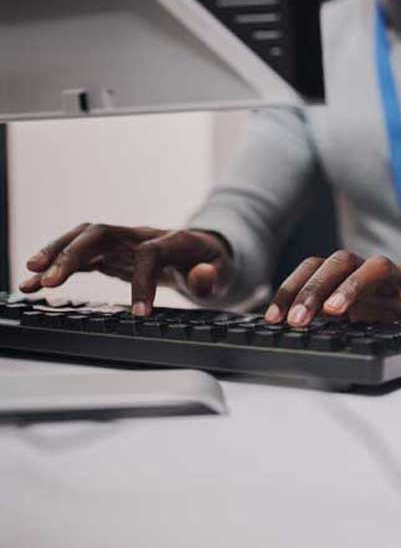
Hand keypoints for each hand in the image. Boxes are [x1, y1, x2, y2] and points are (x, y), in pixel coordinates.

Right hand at [19, 223, 232, 315]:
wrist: (206, 252)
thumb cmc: (213, 264)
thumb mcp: (223, 273)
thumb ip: (211, 277)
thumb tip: (202, 276)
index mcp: (174, 240)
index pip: (150, 254)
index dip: (143, 283)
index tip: (140, 314)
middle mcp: (143, 235)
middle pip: (100, 233)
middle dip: (72, 254)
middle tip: (49, 281)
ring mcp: (125, 242)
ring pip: (83, 239)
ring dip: (54, 256)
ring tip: (30, 279)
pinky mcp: (113, 253)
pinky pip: (82, 255)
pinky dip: (58, 266)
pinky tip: (35, 282)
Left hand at [263, 250, 400, 332]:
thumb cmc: (391, 304)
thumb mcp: (356, 309)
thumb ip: (327, 314)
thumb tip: (287, 329)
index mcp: (350, 274)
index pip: (315, 267)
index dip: (292, 289)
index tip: (274, 318)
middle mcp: (373, 271)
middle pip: (341, 262)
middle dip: (315, 289)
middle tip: (297, 320)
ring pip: (378, 268)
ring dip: (352, 287)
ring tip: (336, 312)